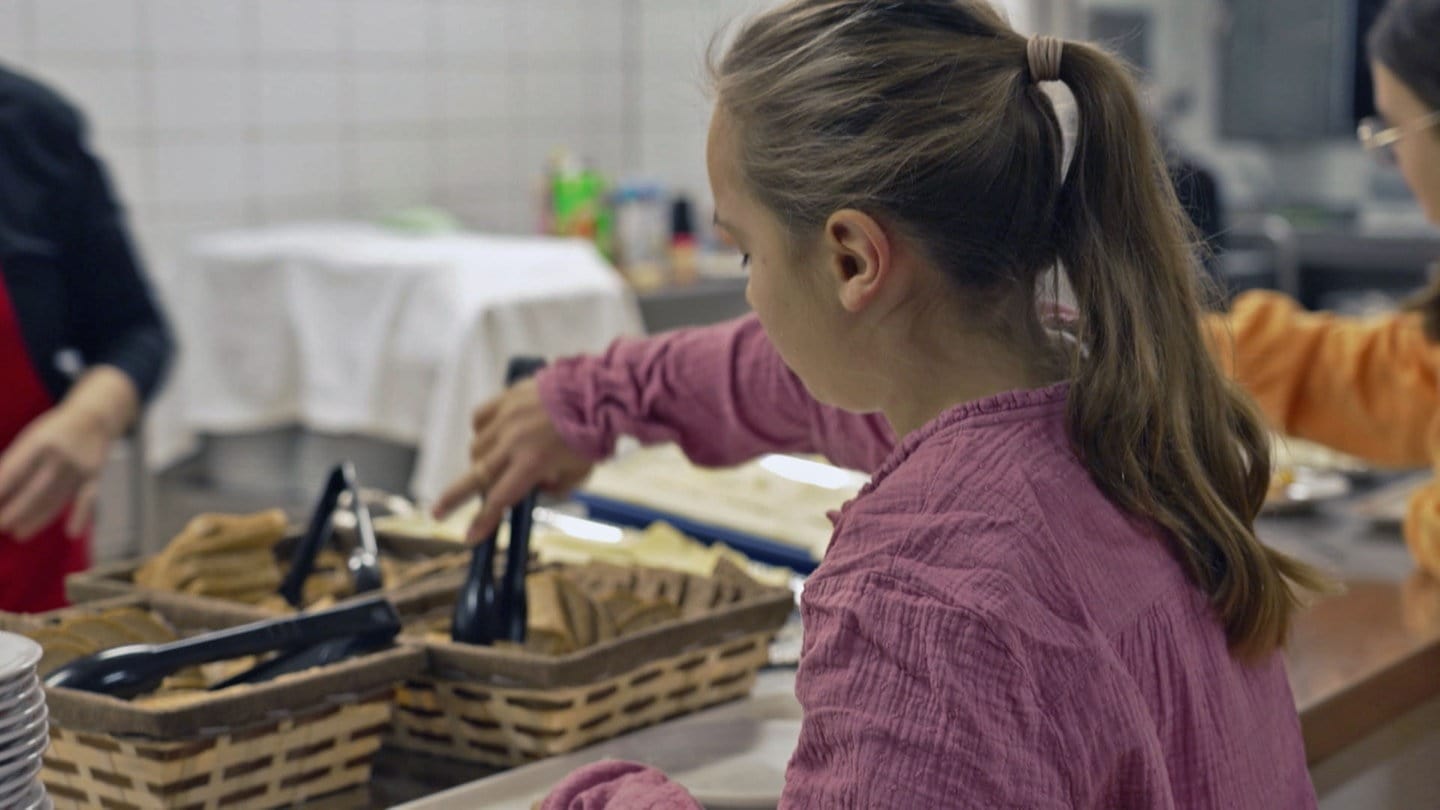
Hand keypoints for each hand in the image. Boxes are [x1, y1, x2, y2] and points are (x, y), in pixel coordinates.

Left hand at [0, 403, 114, 539]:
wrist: (94, 417)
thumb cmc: (53, 431)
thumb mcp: (31, 438)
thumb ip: (15, 462)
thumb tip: (1, 490)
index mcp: (39, 442)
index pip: (14, 472)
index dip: (1, 490)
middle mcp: (60, 455)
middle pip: (35, 490)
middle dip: (15, 512)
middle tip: (0, 526)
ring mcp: (80, 466)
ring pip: (56, 498)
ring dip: (37, 518)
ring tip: (19, 533)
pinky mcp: (94, 475)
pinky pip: (88, 498)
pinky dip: (81, 515)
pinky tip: (71, 532)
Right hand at [434, 378, 593, 542]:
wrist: (598, 393)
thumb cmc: (594, 436)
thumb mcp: (579, 474)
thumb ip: (556, 488)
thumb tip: (537, 488)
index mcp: (533, 464)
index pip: (500, 499)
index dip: (483, 521)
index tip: (470, 537)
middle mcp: (514, 442)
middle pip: (475, 476)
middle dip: (453, 499)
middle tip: (437, 514)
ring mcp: (507, 418)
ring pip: (477, 448)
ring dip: (480, 461)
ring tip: (495, 463)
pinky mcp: (506, 399)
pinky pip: (480, 417)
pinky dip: (481, 430)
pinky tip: (490, 435)